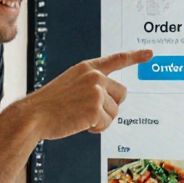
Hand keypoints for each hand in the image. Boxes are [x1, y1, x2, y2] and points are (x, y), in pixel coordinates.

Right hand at [22, 50, 151, 139]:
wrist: (33, 116)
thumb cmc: (50, 104)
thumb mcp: (70, 84)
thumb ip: (91, 85)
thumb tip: (112, 99)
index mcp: (87, 68)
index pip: (117, 59)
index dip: (135, 56)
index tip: (150, 53)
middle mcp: (94, 76)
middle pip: (121, 94)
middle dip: (110, 106)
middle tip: (90, 111)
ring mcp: (96, 92)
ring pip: (115, 111)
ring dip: (101, 119)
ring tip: (80, 117)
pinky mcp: (96, 109)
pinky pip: (107, 123)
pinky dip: (96, 128)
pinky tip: (80, 124)